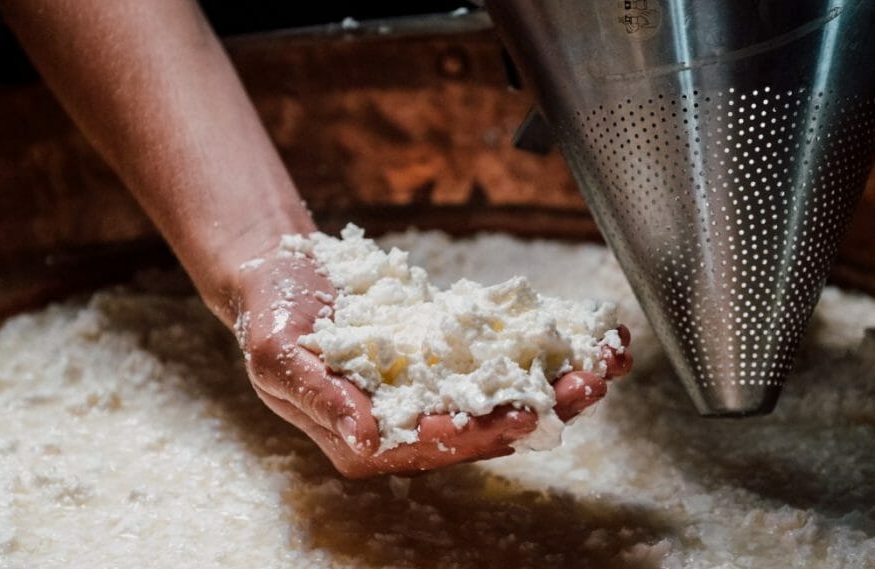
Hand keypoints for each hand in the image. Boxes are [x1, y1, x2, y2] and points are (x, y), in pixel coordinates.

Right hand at [236, 249, 631, 478]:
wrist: (280, 276)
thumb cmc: (269, 317)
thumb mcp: (278, 356)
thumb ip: (321, 399)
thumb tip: (366, 440)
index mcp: (364, 440)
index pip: (432, 444)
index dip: (480, 433)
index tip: (522, 416)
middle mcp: (405, 425)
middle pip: (483, 426)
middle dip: (541, 406)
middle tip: (589, 384)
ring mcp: (431, 392)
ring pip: (503, 394)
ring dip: (556, 380)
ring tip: (605, 358)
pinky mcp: (448, 360)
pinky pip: (500, 359)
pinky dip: (543, 346)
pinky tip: (584, 333)